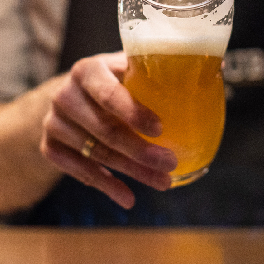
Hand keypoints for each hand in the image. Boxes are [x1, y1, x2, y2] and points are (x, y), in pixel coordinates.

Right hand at [39, 52, 177, 208]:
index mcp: (88, 70)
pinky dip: (105, 185)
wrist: (72, 94)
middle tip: (170, 163)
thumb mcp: (129, 67)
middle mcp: (65, 94)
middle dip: (140, 151)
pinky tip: (128, 196)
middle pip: (105, 130)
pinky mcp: (49, 146)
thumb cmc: (113, 80)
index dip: (134, 113)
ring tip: (162, 182)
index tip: (161, 129)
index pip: (110, 94)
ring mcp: (54, 122)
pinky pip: (78, 171)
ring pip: (96, 154)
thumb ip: (158, 69)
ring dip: (132, 172)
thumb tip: (214, 68)